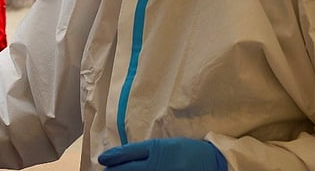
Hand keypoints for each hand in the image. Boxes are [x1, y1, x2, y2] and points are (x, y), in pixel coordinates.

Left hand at [98, 138, 226, 170]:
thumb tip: (114, 157)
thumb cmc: (185, 151)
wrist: (213, 162)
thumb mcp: (163, 145)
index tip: (102, 160)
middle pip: (127, 170)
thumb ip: (141, 151)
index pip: (127, 154)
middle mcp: (157, 165)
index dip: (112, 158)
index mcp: (156, 150)